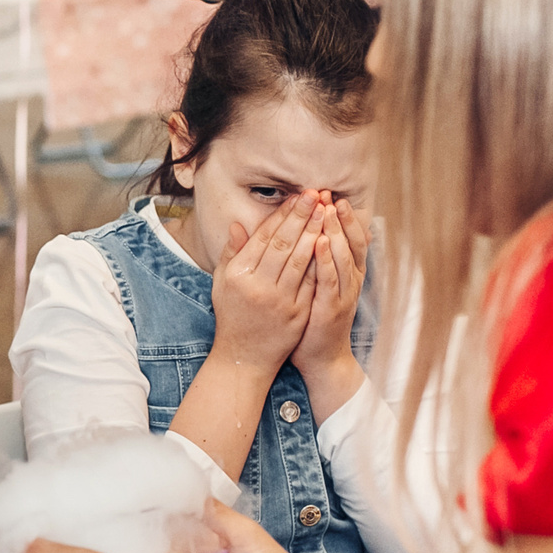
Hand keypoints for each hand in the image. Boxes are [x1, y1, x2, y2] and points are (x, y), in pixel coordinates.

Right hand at [207, 195, 321, 372]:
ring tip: (325, 211)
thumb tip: (240, 225)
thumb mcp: (222, 283)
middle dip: (302, 216)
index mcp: (239, 274)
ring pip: (300, 260)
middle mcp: (259, 285)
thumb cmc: (232, 316)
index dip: (282, 215)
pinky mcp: (297, 313)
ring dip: (315, 232)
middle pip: (284, 244)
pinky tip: (330, 242)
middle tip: (316, 194)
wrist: (244, 357)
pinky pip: (311, 282)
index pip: (264, 237)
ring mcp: (279, 300)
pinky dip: (321, 261)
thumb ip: (231, 253)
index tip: (297, 197)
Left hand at [291, 194, 367, 408]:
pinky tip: (318, 243)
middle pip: (349, 242)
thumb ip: (313, 259)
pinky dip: (326, 260)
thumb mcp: (314, 285)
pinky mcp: (333, 308)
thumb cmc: (313, 320)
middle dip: (339, 217)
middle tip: (329, 194)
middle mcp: (350, 280)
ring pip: (343, 256)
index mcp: (346, 273)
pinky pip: (330, 280)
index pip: (346, 238)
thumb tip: (310, 232)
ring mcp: (344, 294)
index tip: (328, 194)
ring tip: (327, 209)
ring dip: (335, 232)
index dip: (340, 216)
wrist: (321, 359)